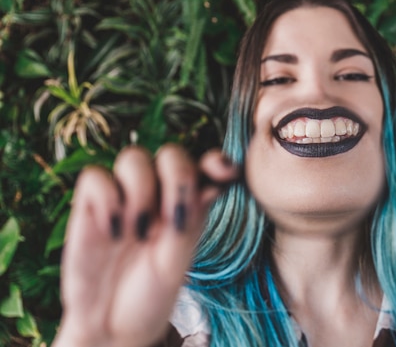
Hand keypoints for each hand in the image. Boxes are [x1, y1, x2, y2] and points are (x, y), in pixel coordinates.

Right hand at [52, 144, 238, 346]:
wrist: (112, 324)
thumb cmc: (152, 290)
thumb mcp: (177, 259)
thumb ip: (191, 218)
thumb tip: (211, 180)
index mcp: (189, 202)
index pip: (205, 166)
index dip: (217, 161)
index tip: (225, 171)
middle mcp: (158, 192)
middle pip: (170, 153)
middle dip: (178, 177)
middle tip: (174, 219)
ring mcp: (124, 196)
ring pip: (133, 157)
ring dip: (141, 191)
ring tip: (139, 234)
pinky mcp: (90, 205)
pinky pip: (94, 177)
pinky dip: (107, 198)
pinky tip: (113, 232)